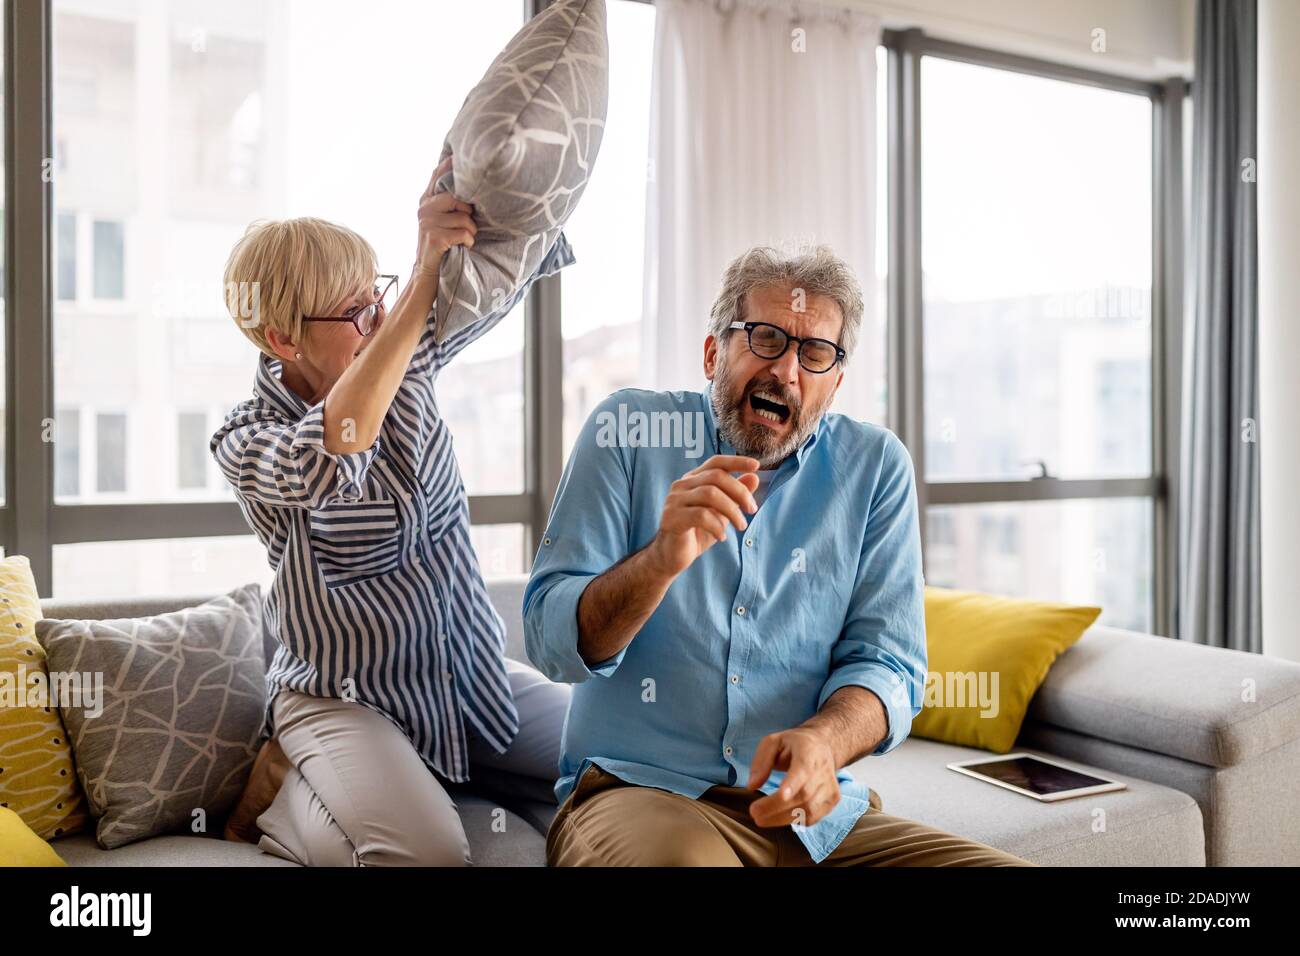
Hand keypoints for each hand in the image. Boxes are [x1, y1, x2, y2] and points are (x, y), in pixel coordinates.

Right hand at [413, 155, 476, 278]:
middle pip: (457, 197)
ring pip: (464, 218)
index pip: (437, 175)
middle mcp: (424, 207)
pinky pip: (463, 233)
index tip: (458, 154)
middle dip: (469, 213)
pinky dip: (468, 241)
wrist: (429, 270)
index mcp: (427, 199)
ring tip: (465, 238)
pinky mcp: (434, 237)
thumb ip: (450, 201)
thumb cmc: (443, 242)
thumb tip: (470, 181)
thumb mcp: (443, 218)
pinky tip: (463, 246)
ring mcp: (427, 222)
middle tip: (468, 225)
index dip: (448, 164)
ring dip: (471, 231)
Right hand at [644, 454, 759, 577]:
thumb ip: (735, 495)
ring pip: (710, 494)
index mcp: (693, 480)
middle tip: (752, 510)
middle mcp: (681, 485)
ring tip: (741, 526)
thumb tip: (754, 477)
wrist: (672, 556)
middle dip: (740, 492)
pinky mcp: (671, 517)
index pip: (715, 462)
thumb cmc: (698, 533)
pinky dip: (717, 526)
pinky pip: (700, 515)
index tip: (756, 465)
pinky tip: (721, 537)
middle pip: (716, 476)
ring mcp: (674, 500)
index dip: (736, 461)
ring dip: (732, 511)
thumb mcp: (722, 513)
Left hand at [746, 727, 842, 827]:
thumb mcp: (772, 742)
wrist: (822, 746)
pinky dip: (794, 821)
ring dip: (782, 818)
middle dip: (776, 807)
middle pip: (803, 794)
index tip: (781, 795)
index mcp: (808, 750)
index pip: (804, 769)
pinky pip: (813, 818)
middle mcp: (824, 768)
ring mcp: (831, 785)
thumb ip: (761, 762)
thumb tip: (752, 785)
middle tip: (754, 813)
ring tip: (761, 818)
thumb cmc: (793, 744)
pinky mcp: (833, 799)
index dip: (793, 784)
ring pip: (808, 810)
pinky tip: (779, 816)